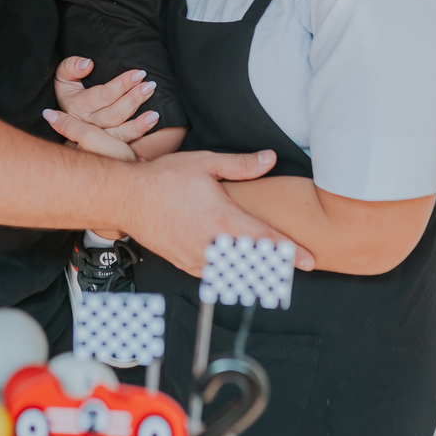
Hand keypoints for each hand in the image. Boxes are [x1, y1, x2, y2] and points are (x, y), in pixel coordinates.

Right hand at [42, 55, 159, 159]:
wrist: (67, 119)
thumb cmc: (70, 92)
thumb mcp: (63, 77)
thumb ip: (70, 67)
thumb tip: (87, 64)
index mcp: (76, 106)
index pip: (103, 95)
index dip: (122, 84)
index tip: (139, 74)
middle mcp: (86, 124)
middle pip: (113, 114)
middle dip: (133, 99)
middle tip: (150, 86)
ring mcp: (97, 137)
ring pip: (120, 131)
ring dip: (139, 120)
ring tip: (155, 109)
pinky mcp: (106, 146)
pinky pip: (124, 141)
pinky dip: (140, 131)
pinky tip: (152, 120)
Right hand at [123, 149, 315, 275]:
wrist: (126, 198)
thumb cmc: (162, 179)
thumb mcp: (205, 164)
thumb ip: (240, 165)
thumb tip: (268, 159)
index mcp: (223, 219)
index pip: (265, 240)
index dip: (290, 252)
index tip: (309, 261)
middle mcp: (212, 243)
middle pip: (254, 264)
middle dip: (275, 268)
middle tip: (291, 270)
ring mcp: (197, 257)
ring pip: (234, 274)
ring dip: (253, 275)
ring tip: (269, 275)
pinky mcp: (184, 264)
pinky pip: (213, 276)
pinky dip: (228, 276)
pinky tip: (236, 273)